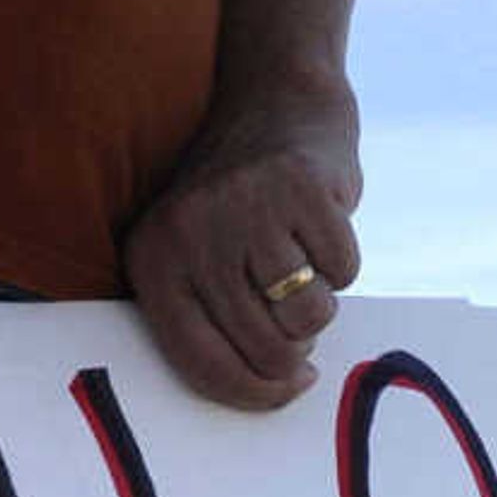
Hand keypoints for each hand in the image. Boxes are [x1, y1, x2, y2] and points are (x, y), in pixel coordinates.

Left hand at [119, 80, 365, 409]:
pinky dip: (343, 262)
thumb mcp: (199, 259)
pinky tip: (320, 227)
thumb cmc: (241, 208)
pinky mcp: (300, 188)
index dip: (256, 394)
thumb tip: (274, 392)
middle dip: (296, 348)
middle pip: (266, 351)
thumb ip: (216, 327)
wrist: (276, 103)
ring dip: (321, 302)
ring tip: (303, 262)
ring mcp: (245, 208)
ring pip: (309, 317)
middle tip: (296, 310)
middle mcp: (190, 233)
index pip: (203, 365)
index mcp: (152, 262)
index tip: (289, 388)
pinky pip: (344, 272)